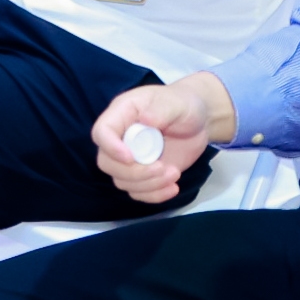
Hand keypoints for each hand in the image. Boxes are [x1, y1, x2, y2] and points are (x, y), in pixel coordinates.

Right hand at [87, 77, 230, 204]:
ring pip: (122, 181)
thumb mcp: (176, 103)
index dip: (110, 147)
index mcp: (121, 114)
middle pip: (106, 163)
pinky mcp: (144, 174)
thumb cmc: (183, 105)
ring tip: (175, 174)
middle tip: (162, 168)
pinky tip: (173, 188)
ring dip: (148, 185)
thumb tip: (145, 119)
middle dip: (134, 172)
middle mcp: (120, 138)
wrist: (198, 122)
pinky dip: (154, 195)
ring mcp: (131, 158)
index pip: (101, 132)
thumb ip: (161, 110)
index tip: (130, 157)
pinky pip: (138, 192)